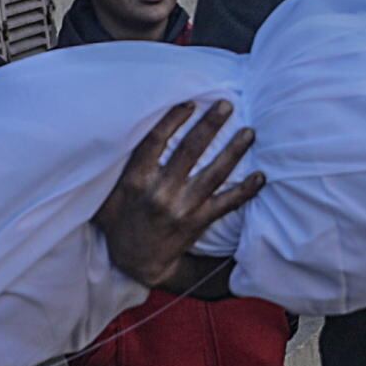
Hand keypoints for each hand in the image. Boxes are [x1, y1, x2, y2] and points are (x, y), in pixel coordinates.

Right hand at [97, 99, 263, 286]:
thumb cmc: (119, 221)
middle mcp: (160, 192)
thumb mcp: (105, 194)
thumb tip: (112, 135)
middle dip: (210, 125)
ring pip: (214, 174)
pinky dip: (245, 191)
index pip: (155, 141)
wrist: (135, 261)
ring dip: (234, 151)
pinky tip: (260, 177)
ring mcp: (182, 208)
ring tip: (249, 132)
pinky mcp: (198, 222)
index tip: (189, 103)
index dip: (173, 120)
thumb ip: (113, 168)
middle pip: (190, 151)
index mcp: (136, 180)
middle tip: (227, 104)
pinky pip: (226, 204)